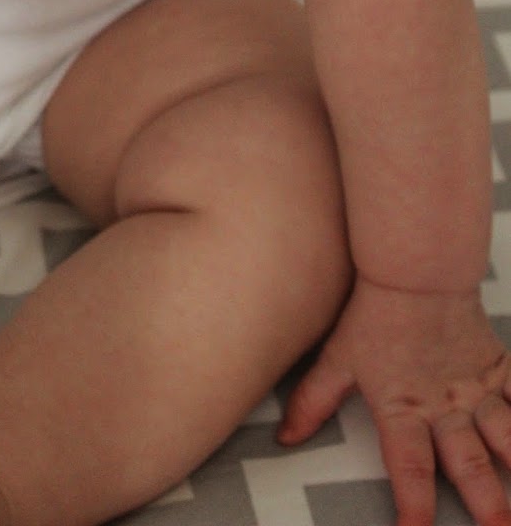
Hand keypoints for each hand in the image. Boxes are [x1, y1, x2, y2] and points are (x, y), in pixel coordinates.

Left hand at [278, 276, 510, 525]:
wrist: (415, 272)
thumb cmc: (374, 314)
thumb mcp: (337, 360)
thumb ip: (314, 402)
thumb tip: (285, 437)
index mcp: (403, 409)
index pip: (409, 468)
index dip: (413, 507)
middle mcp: (444, 407)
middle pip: (469, 464)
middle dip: (486, 504)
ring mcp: (476, 389)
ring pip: (505, 438)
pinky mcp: (498, 370)